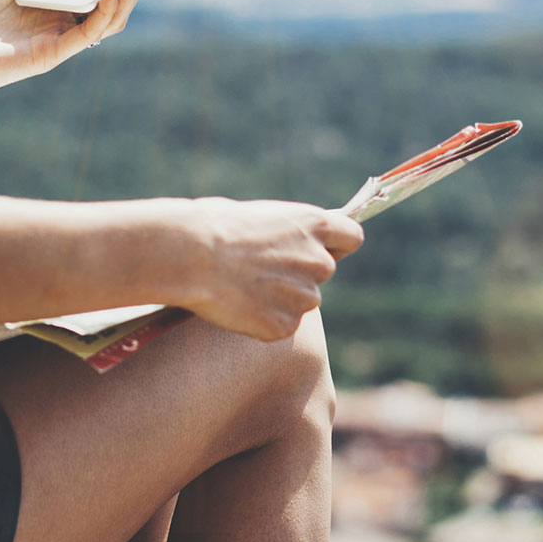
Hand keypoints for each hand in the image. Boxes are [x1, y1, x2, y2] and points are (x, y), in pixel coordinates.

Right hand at [181, 199, 364, 341]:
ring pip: (300, 300)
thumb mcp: (260, 215)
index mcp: (315, 225)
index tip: (323, 247)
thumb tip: (291, 243)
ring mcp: (305, 297)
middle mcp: (319, 262)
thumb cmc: (214, 226)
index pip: (352, 236)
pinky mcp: (285, 326)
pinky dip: (261, 319)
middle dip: (298, 272)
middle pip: (322, 271)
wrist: (190, 256)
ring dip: (279, 297)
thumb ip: (288, 233)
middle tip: (259, 269)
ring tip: (240, 286)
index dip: (337, 243)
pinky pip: (279, 324)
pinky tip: (235, 305)